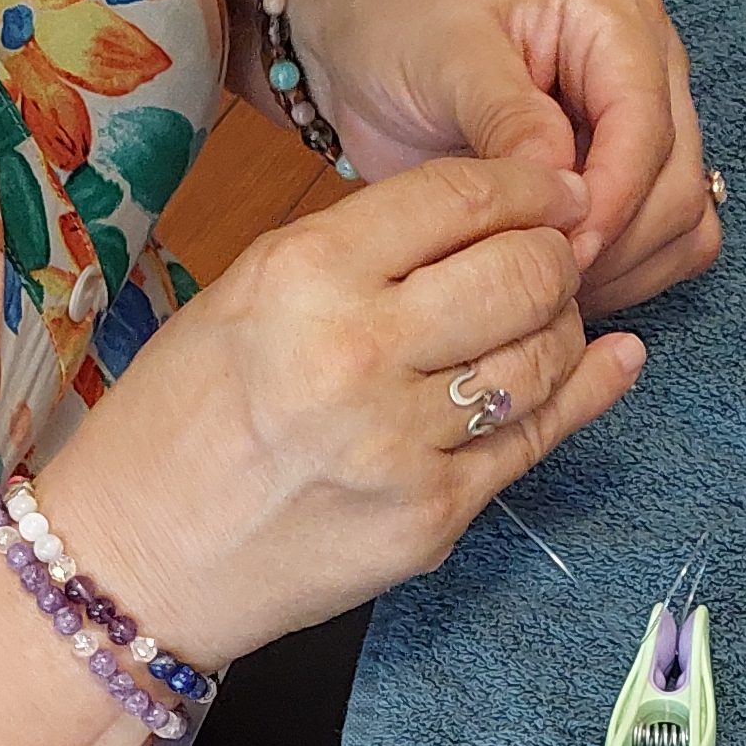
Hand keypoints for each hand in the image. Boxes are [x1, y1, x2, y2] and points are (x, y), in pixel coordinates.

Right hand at [39, 158, 643, 667]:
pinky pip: (537, 439)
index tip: (555, 187)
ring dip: (566, 324)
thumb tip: (485, 208)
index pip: (460, 198)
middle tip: (554, 254)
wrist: (135, 560)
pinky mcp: (432, 517)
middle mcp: (356, 354)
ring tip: (552, 314)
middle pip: (521, 272)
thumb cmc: (178, 419)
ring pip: (542, 356)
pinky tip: (610, 360)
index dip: (530, 185)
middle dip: (556, 254)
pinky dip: (587, 391)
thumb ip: (360, 249)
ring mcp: (401, 444)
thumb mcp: (245, 294)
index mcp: (302, 276)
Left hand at [283, 0, 721, 317]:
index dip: (611, 200)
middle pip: (677, 184)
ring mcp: (645, 126)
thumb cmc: (401, 21)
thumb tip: (563, 190)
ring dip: (624, 271)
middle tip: (536, 277)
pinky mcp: (631, 178)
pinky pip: (666, 248)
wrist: (366, 38)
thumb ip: (506, 116)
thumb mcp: (442, 55)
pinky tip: (558, 284)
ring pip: (686, 225)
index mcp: (612, 15)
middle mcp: (647, 69)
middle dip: (614, 244)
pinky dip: (624, 280)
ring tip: (542, 284)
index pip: (646, 124)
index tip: (557, 253)